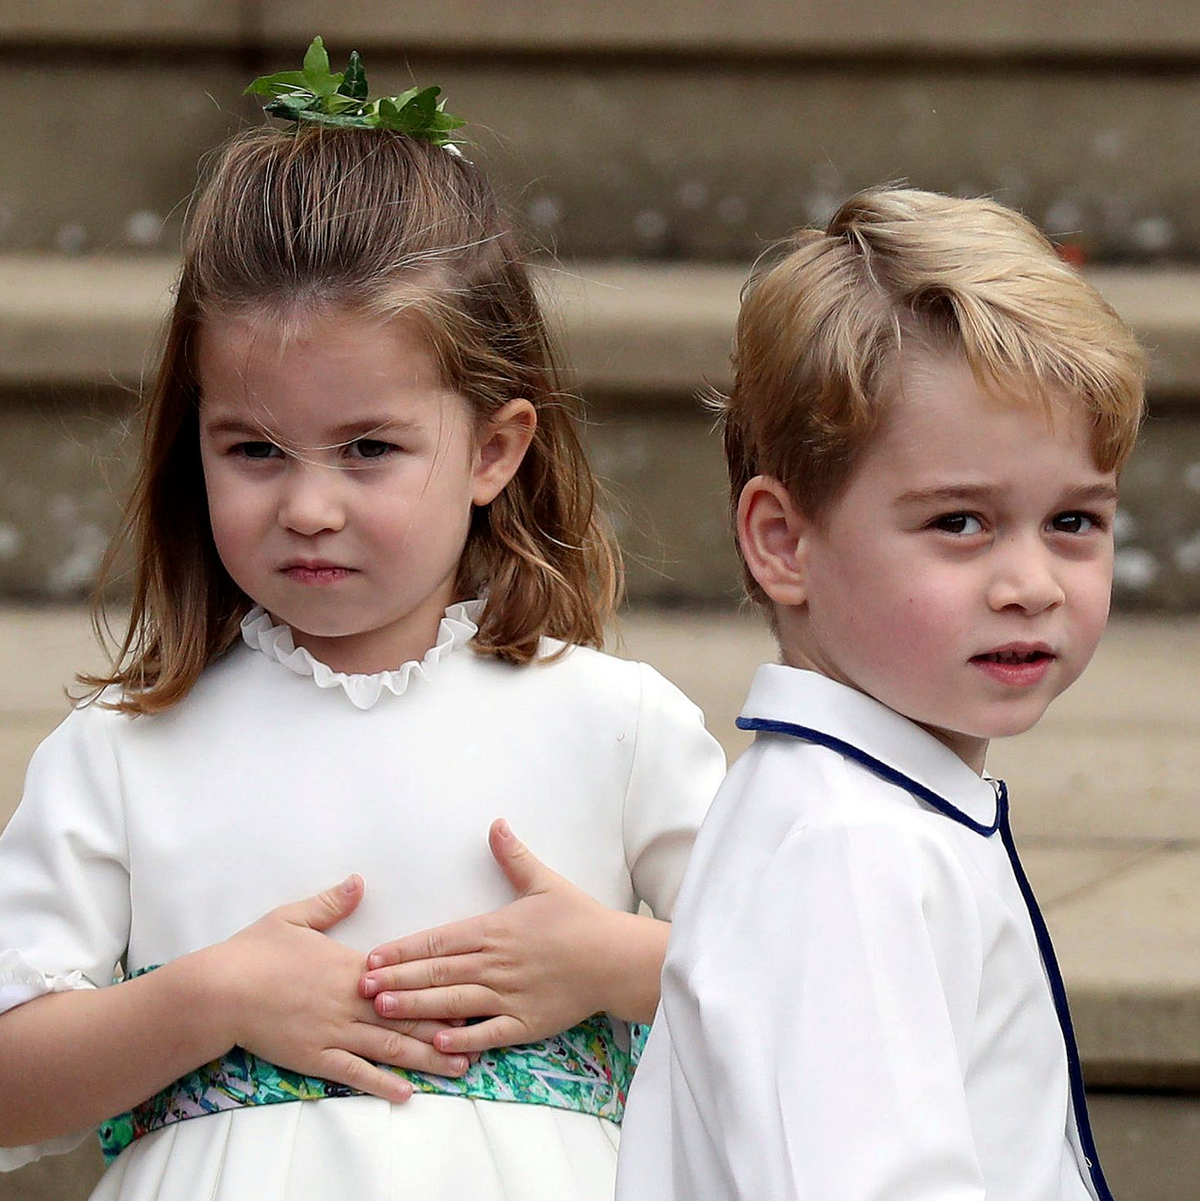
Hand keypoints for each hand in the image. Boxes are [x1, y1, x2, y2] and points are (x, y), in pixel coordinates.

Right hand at [206, 875, 470, 1102]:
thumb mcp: (295, 917)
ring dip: (426, 1058)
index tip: (471, 990)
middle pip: (407, 1016)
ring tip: (459, 1067)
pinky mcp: (314, 1057)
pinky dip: (382, 1084)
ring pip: (389, 1048)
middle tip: (482, 1037)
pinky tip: (405, 1093)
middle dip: (446, 1028)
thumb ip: (332, 902)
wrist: (218, 990)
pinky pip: (354, 1073)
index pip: (407, 978)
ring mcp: (334, 1032)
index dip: (439, 986)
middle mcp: (351, 1002)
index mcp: (352, 967)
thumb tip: (359, 881)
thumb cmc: (255, 951)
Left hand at [360, 821, 664, 1054]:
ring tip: (383, 1010)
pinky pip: (488, 1034)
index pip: (438, 940)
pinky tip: (437, 1043)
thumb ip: (514, 856)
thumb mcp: (545, 882)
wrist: (614, 957)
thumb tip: (495, 823)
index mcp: (494, 930)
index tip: (373, 956)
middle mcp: (495, 964)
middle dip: (396, 979)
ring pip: (453, 1002)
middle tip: (360, 987)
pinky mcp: (525, 1023)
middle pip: (437, 972)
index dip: (403, 949)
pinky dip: (462, 1039)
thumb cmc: (579, 918)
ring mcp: (509, 996)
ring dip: (416, 1006)